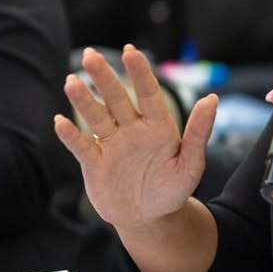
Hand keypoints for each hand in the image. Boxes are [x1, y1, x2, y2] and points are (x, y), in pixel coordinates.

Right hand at [54, 45, 217, 227]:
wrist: (150, 219)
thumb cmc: (173, 190)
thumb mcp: (191, 165)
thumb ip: (199, 133)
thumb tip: (212, 98)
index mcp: (157, 126)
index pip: (147, 94)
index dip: (139, 73)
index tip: (130, 52)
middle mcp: (131, 129)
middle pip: (116, 99)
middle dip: (104, 77)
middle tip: (90, 55)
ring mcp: (111, 144)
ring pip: (96, 117)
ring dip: (83, 101)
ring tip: (72, 82)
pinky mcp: (94, 163)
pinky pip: (81, 146)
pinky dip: (70, 135)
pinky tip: (60, 121)